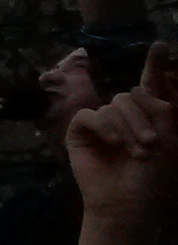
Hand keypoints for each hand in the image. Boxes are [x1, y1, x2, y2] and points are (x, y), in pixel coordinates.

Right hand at [70, 45, 177, 244]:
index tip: (162, 44)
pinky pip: (91, 116)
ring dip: (128, 128)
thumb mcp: (165, 139)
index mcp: (144, 116)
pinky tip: (114, 143)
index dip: (154, 64)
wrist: (128, 200)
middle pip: (130, 96)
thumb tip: (138, 89)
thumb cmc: (149, 176)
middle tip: (151, 145)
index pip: (147, 85)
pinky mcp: (79, 132)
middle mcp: (121, 115)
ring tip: (135, 151)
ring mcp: (99, 122)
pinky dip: (105, 127)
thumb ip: (158, 110)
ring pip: (112, 106)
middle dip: (142, 118)